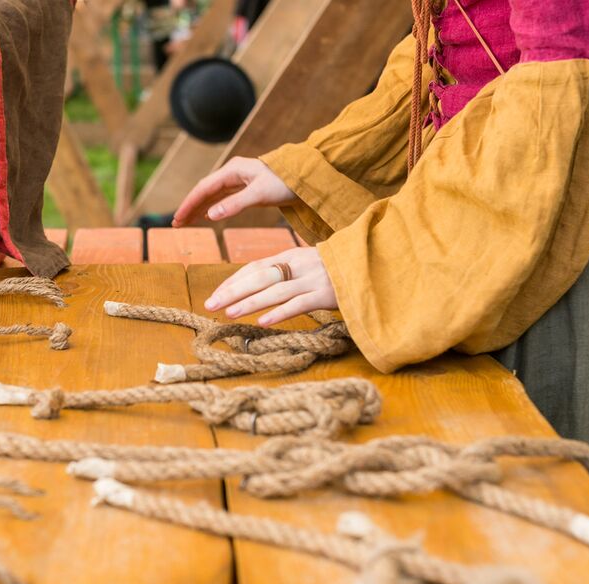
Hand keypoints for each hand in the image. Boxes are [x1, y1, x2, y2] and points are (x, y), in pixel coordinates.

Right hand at [172, 157, 297, 226]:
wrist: (307, 178)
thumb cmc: (285, 183)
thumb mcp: (260, 195)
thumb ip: (235, 205)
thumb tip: (210, 217)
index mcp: (233, 170)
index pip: (204, 188)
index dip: (189, 204)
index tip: (178, 219)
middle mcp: (233, 172)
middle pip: (205, 190)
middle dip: (190, 206)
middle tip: (176, 224)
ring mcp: (239, 178)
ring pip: (212, 194)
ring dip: (199, 207)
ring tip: (185, 222)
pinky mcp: (246, 186)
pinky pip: (222, 197)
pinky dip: (212, 206)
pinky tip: (207, 215)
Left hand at [204, 247, 337, 325]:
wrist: (377, 265)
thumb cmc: (340, 270)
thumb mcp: (311, 265)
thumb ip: (288, 272)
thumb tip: (260, 285)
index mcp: (293, 255)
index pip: (255, 266)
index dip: (233, 280)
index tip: (216, 293)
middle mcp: (300, 264)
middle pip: (259, 277)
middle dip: (232, 291)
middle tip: (210, 304)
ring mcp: (314, 279)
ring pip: (275, 291)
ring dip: (250, 303)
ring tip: (229, 313)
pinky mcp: (328, 294)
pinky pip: (299, 304)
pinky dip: (280, 313)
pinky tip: (263, 322)